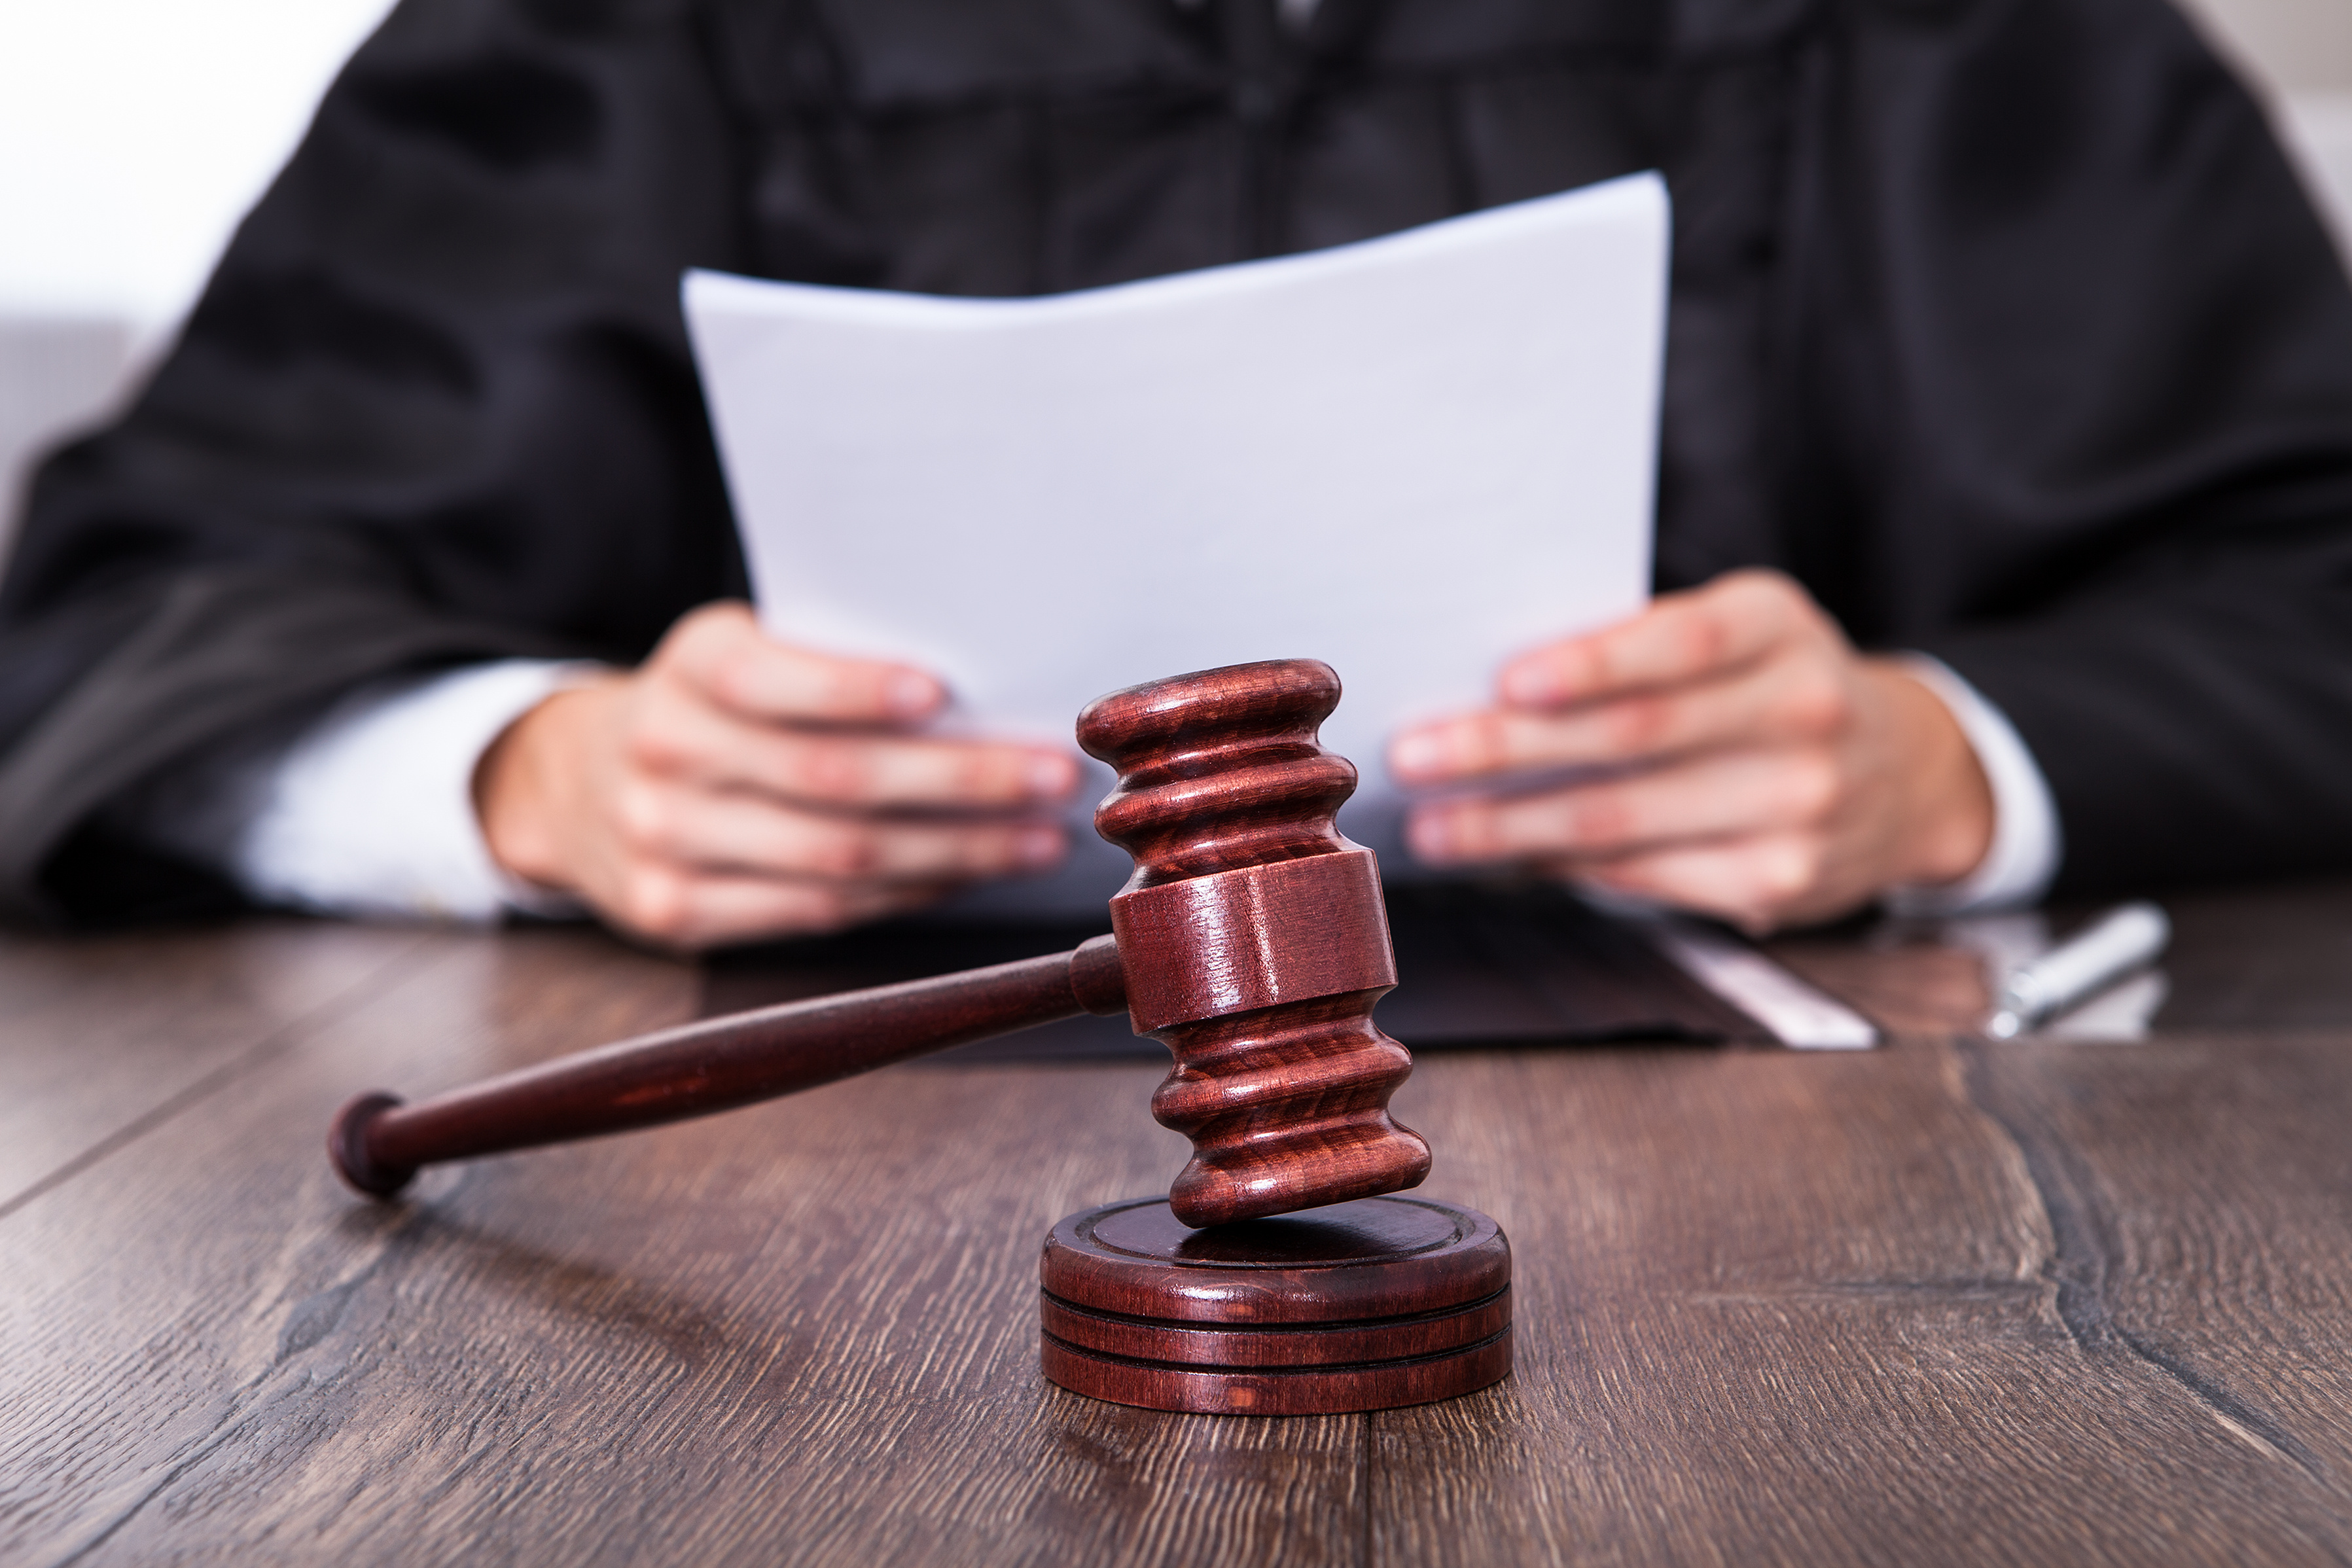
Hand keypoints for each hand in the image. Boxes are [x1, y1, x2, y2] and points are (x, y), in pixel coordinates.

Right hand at [474, 602, 1078, 949]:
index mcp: (690, 667)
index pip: (770, 678)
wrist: (570, 781)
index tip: (938, 693)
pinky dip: (904, 892)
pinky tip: (966, 874)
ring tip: (1037, 838)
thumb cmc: (708, 705)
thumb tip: (982, 690)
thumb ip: (826, 659)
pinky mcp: (673, 912)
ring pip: (836, 857)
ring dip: (955, 851)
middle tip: (1049, 776)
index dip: (851, 689)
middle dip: (958, 781)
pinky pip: (816, 909)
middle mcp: (665, 751)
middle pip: (831, 779)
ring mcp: (663, 841)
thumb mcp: (738, 651)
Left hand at [1387, 569, 1992, 931]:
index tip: (1508, 681)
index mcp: (1779, 625)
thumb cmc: (1769, 686)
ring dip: (1510, 827)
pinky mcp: (1777, 881)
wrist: (1904, 775)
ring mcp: (1798, 806)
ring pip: (1623, 820)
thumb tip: (1489, 687)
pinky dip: (1561, 866)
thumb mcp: (1736, 633)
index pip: (1683, 642)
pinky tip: (1504, 857)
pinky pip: (1641, 874)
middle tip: (1415, 756)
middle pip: (1633, 737)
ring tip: (1433, 827)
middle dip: (1507, 751)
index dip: (1595, 663)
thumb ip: (1639, 645)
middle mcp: (1801, 712)